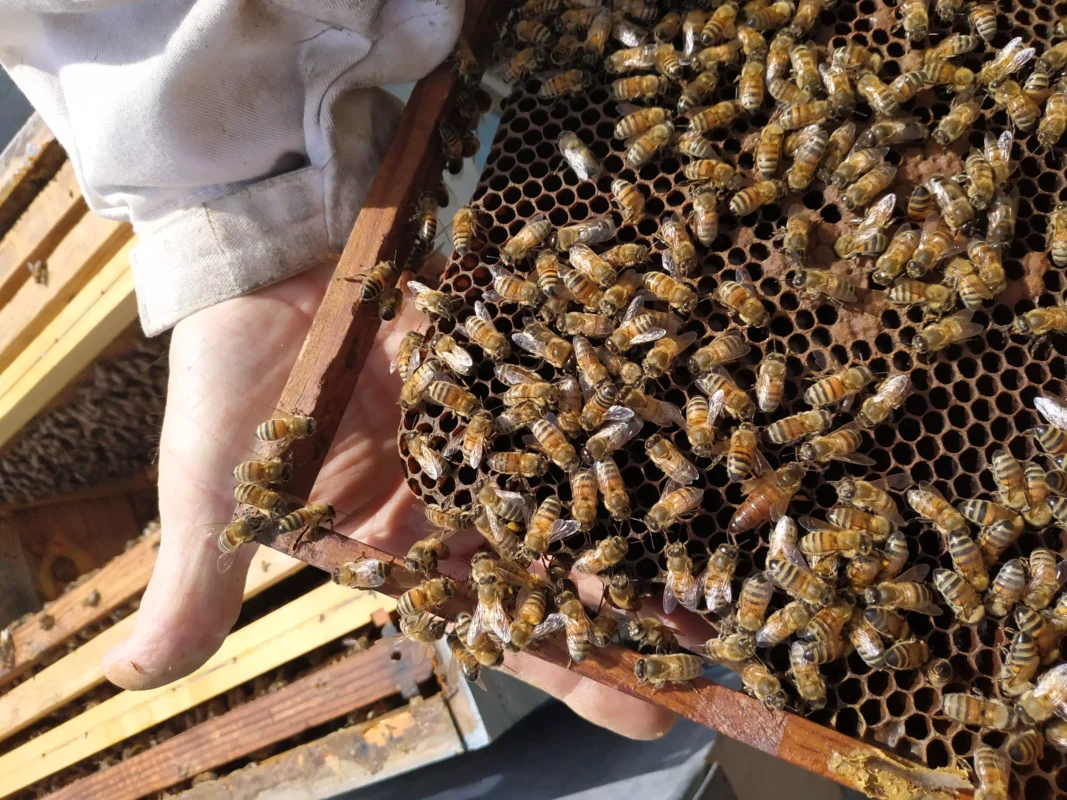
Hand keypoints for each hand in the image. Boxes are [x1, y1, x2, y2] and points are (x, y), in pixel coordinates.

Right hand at [102, 265, 678, 739]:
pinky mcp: (511, 359)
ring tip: (736, 560)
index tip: (645, 714)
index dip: (566, 669)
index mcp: (401, 544)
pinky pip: (578, 391)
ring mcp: (495, 426)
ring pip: (585, 484)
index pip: (494, 624)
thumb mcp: (214, 486)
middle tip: (727, 650)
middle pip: (561, 563)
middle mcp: (462, 494)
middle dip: (638, 609)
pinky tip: (703, 438)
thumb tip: (137, 680)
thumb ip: (201, 578)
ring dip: (654, 521)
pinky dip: (633, 413)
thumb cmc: (232, 375)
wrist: (260, 257)